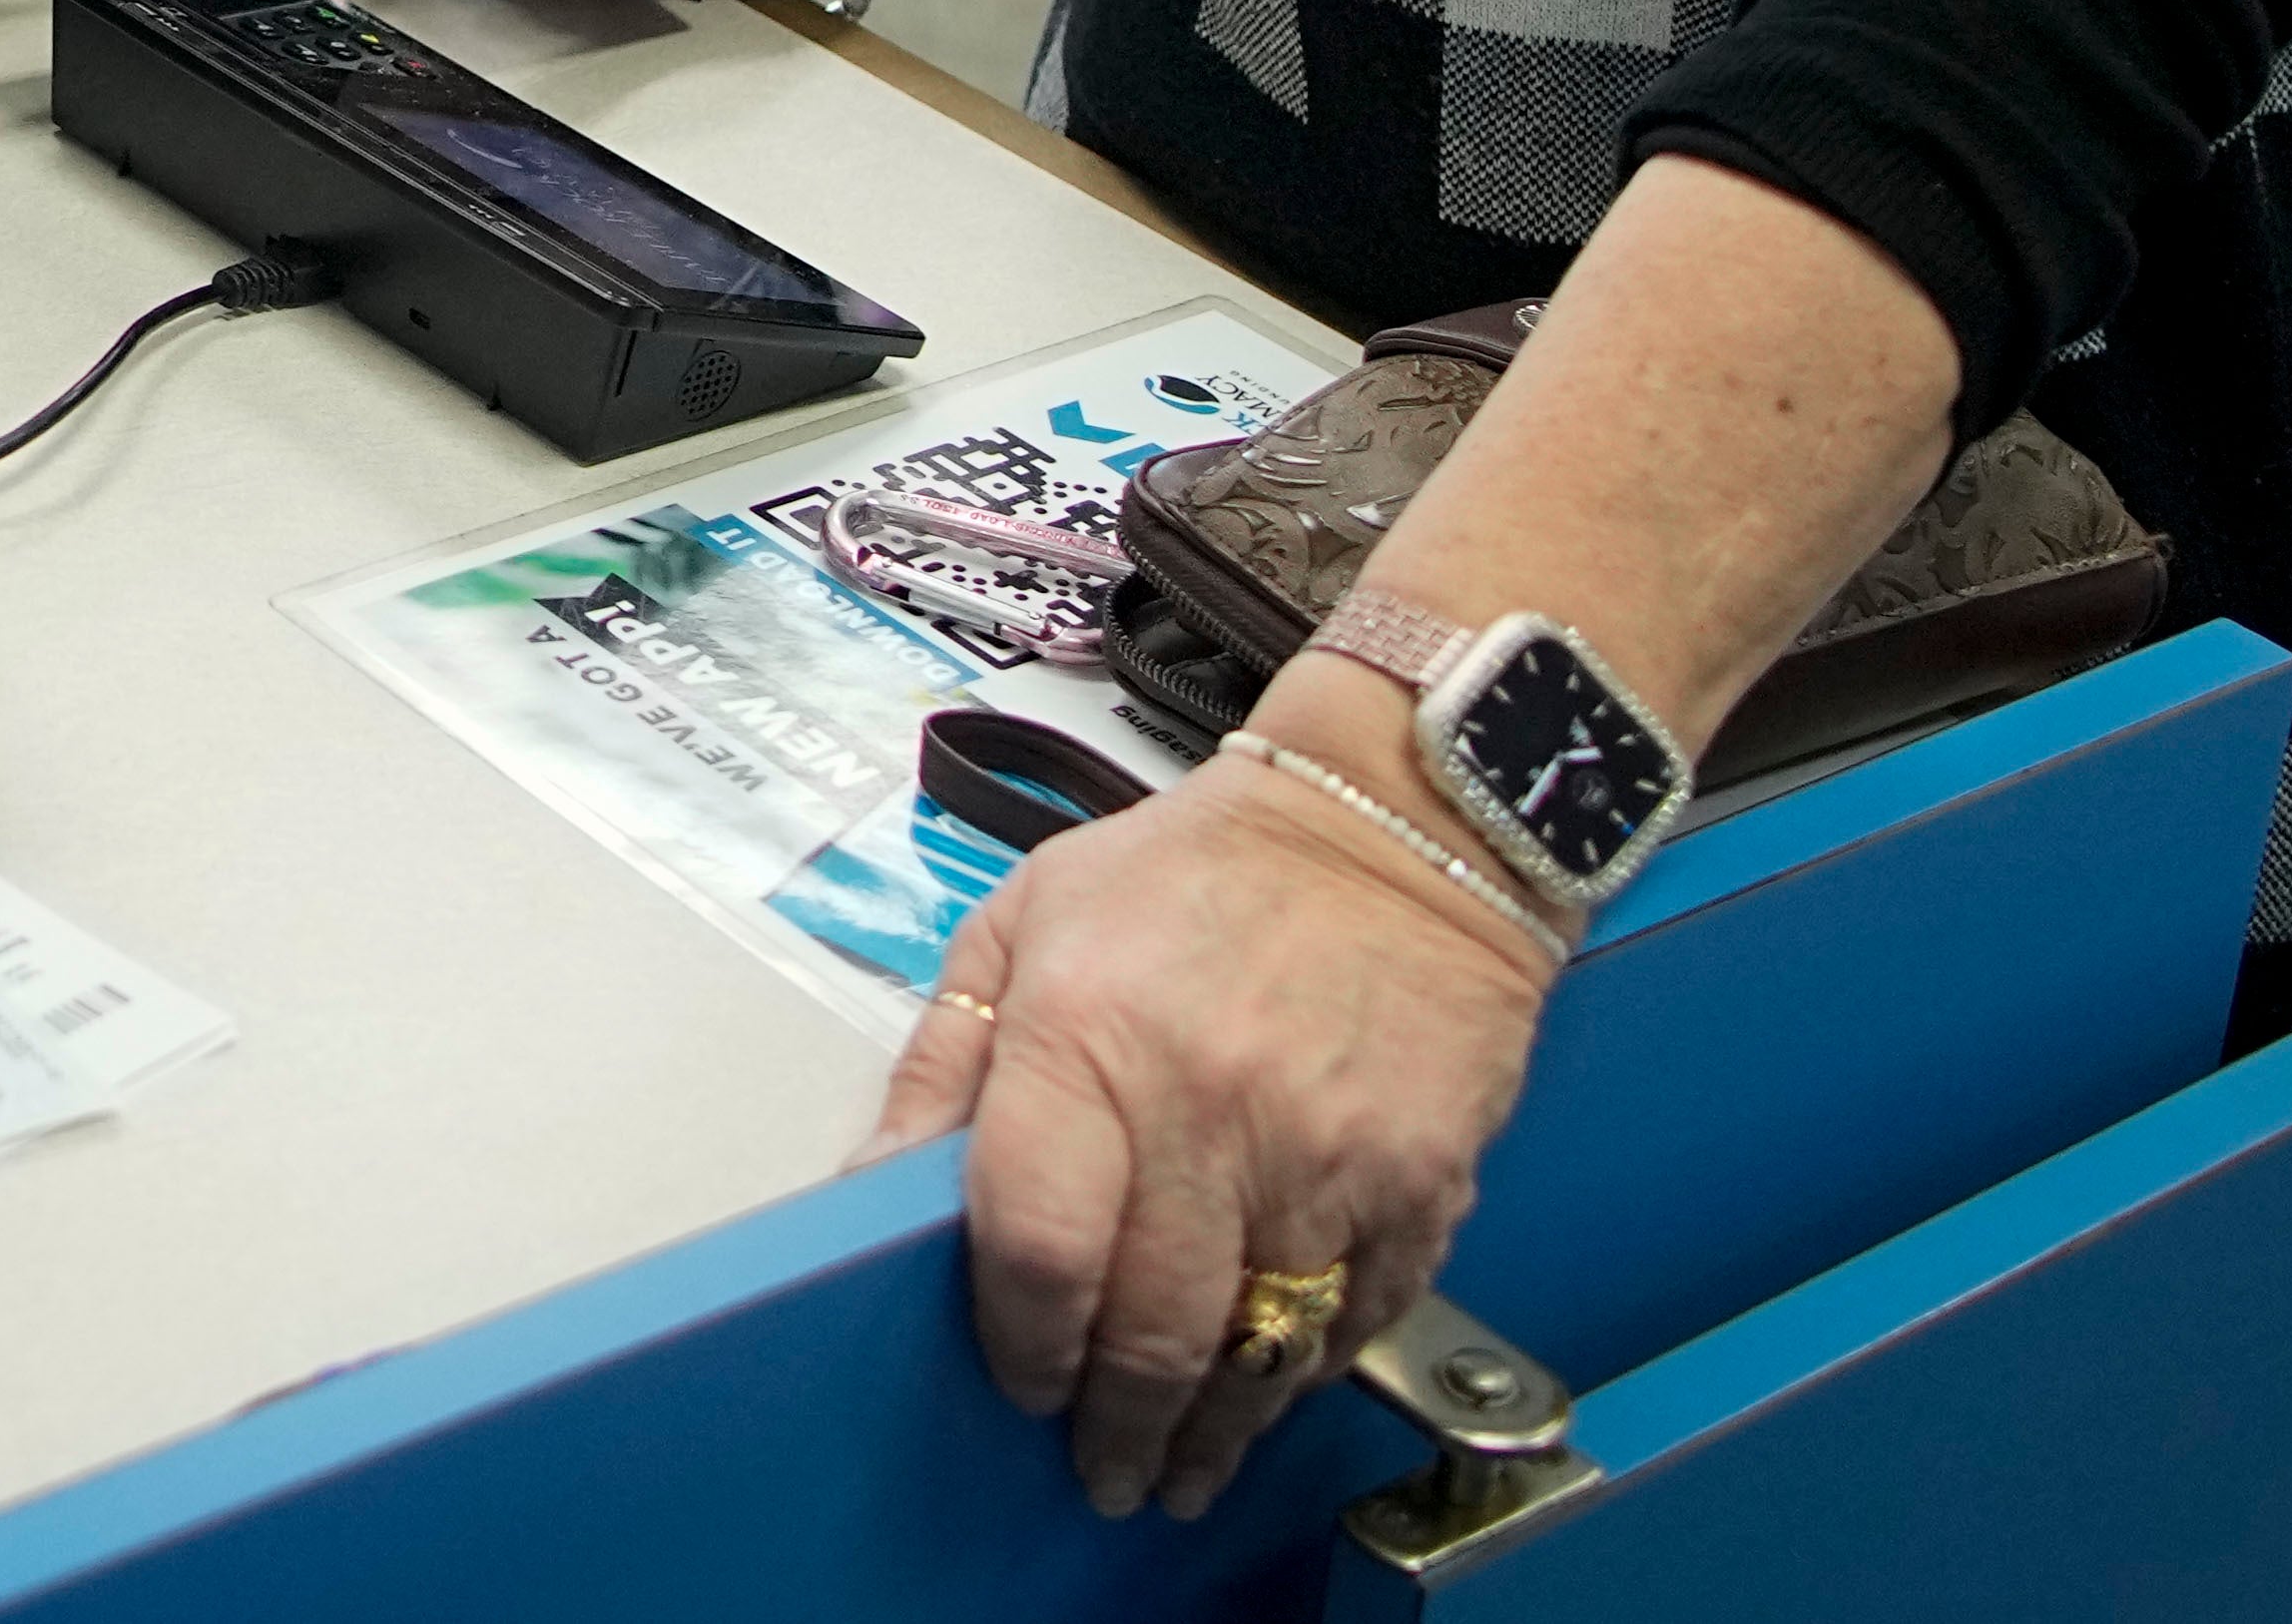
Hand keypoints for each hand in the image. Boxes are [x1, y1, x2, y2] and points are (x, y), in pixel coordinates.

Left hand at [865, 740, 1559, 1520]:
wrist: (1399, 823)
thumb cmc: (1193, 871)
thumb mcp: (1024, 921)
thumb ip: (943, 1064)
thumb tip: (870, 1187)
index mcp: (1086, 1033)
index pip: (1036, 1246)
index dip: (1023, 1342)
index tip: (1022, 1382)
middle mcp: (1207, 1104)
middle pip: (1148, 1328)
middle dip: (1117, 1424)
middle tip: (1105, 1468)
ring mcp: (1325, 1152)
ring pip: (1254, 1348)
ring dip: (1213, 1430)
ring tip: (1182, 1468)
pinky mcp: (1421, 1178)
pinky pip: (1354, 1318)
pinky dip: (1306, 1369)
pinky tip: (1272, 1388)